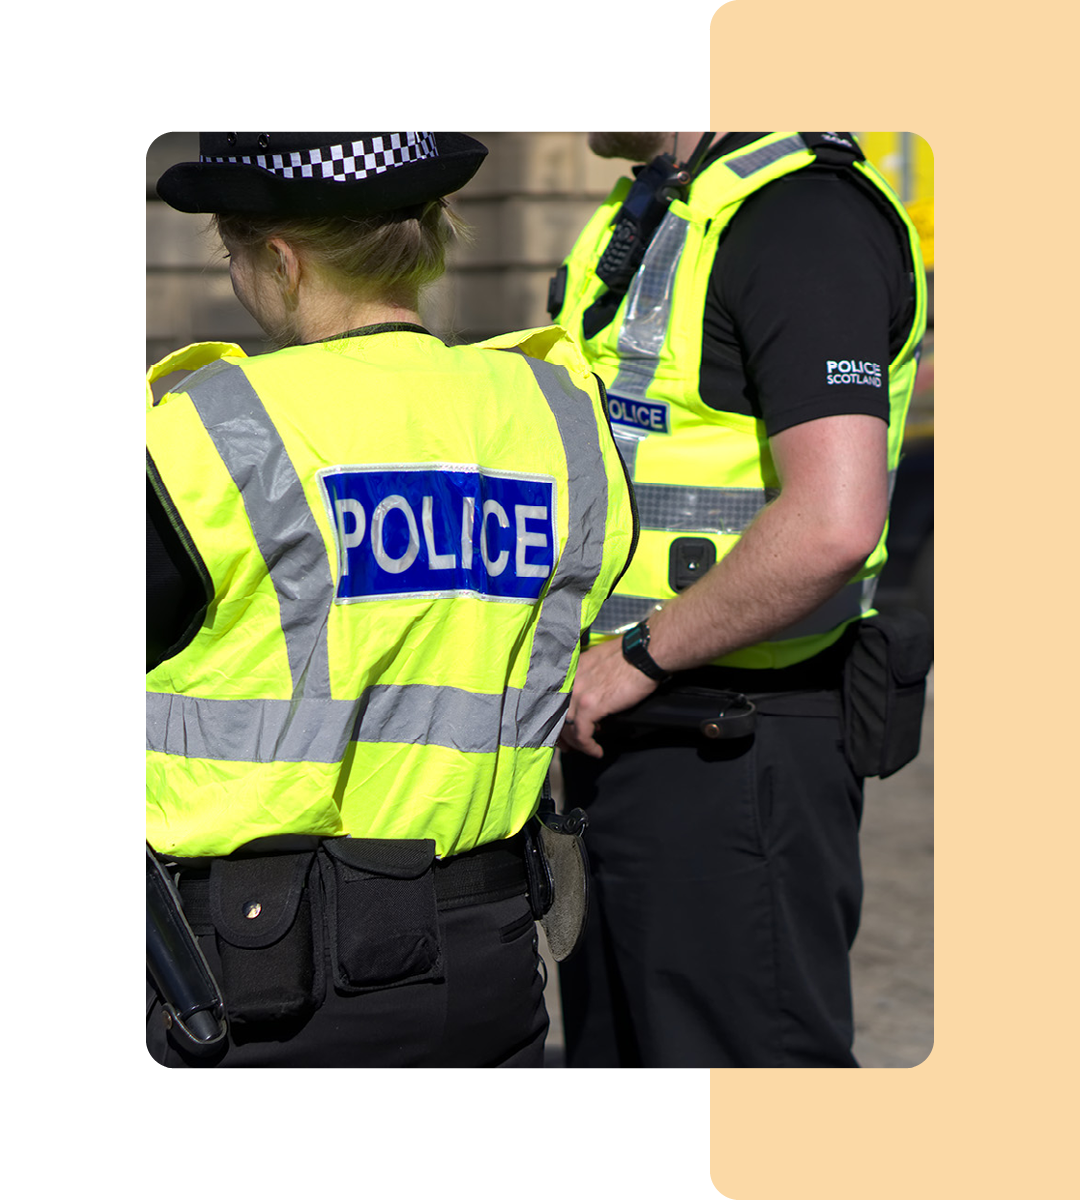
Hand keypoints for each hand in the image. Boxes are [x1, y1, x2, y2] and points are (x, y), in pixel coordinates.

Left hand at [558, 637, 659, 758]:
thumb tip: (592, 698)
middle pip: (556, 715)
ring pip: (567, 727)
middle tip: (571, 747)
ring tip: (588, 750)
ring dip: (577, 743)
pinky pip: (582, 733)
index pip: (555, 700)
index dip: (558, 718)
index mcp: (571, 670)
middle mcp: (570, 681)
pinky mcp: (590, 705)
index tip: (565, 730)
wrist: (644, 654)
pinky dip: (588, 746)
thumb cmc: (630, 657)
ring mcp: (578, 693)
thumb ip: (589, 679)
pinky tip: (597, 751)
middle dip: (563, 735)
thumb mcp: (600, 663)